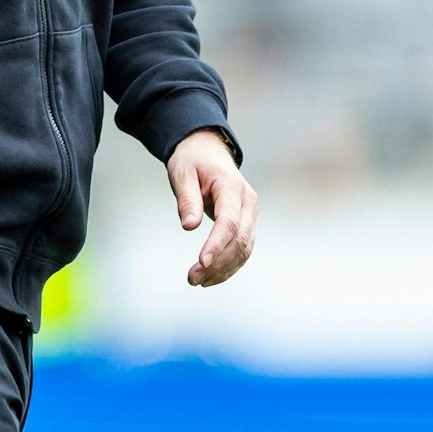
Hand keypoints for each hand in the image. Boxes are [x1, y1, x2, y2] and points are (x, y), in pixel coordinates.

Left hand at [167, 130, 256, 287]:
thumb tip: (189, 226)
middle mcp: (248, 202)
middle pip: (240, 240)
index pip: (229, 221)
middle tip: (192, 278)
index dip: (216, 244)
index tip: (201, 262)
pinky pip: (242, 249)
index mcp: (232, 187)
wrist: (207, 150)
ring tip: (196, 280)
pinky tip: (209, 277)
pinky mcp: (246, 223)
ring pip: (244, 249)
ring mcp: (250, 214)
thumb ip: (187, 198)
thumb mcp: (182, 172)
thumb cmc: (192, 160)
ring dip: (223, 269)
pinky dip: (228, 266)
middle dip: (218, 263)